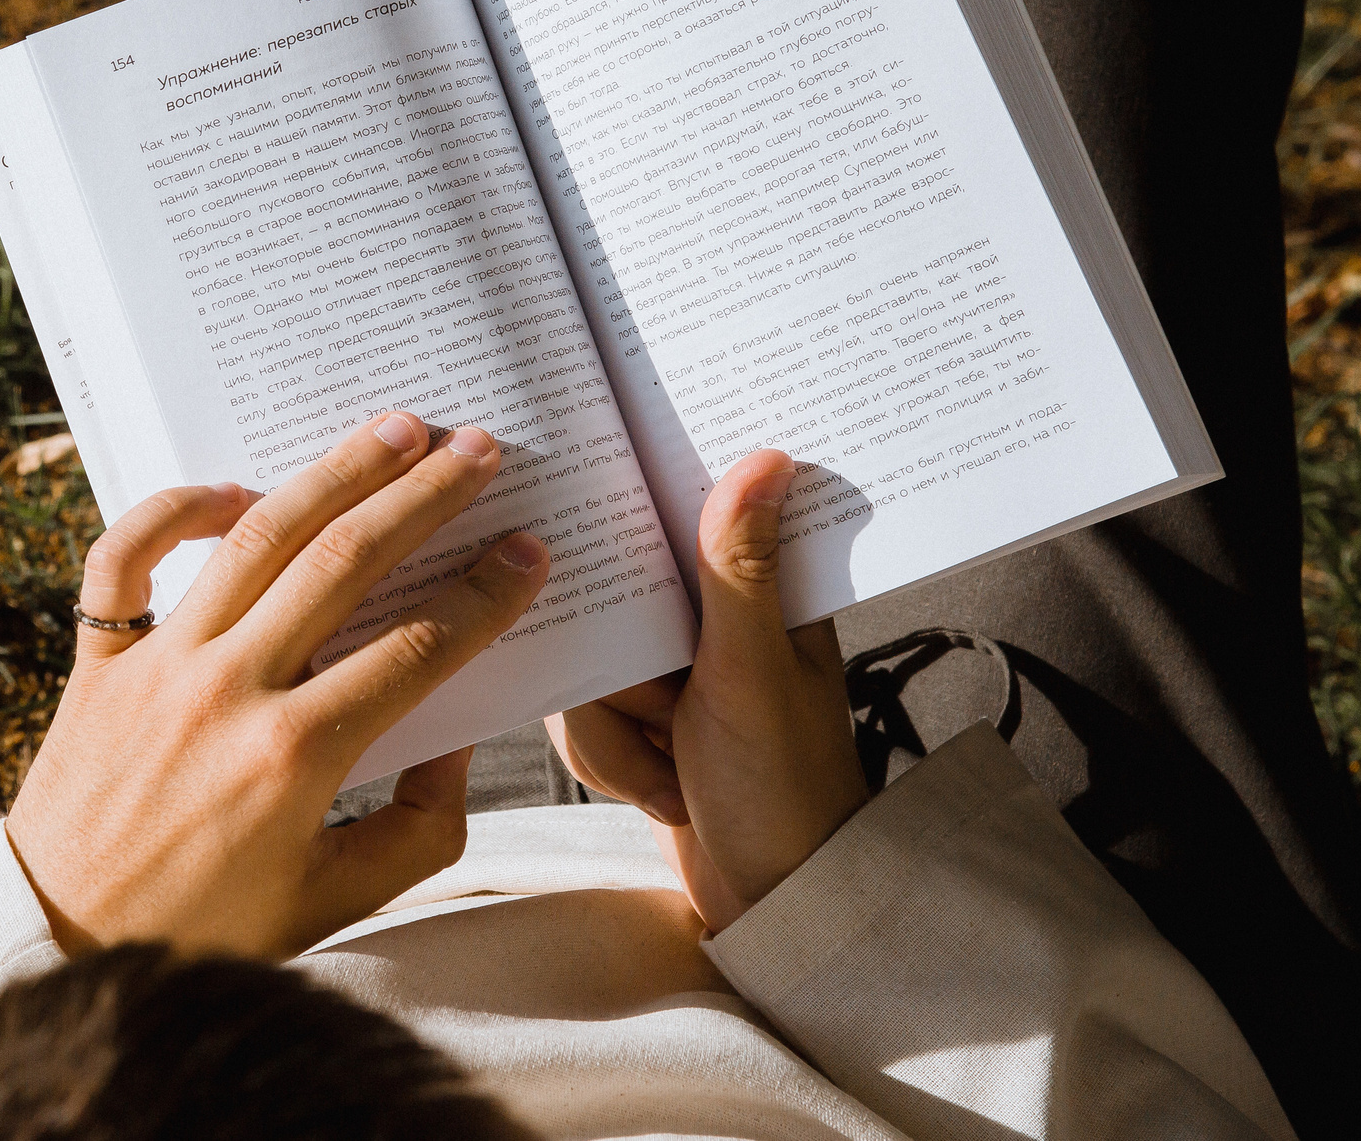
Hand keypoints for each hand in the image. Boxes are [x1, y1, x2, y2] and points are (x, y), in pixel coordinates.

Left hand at [6, 412, 548, 959]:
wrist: (60, 948)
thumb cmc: (203, 933)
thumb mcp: (333, 901)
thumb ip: (417, 829)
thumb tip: (458, 737)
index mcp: (295, 758)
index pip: (415, 648)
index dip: (484, 596)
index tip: (528, 553)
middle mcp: (227, 692)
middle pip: (345, 563)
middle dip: (425, 498)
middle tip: (479, 451)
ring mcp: (157, 666)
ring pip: (256, 536)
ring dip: (333, 474)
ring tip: (394, 430)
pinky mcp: (97, 661)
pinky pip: (126, 556)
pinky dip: (174, 510)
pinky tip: (234, 490)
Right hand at [549, 449, 867, 930]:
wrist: (771, 905)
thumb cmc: (785, 791)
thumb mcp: (751, 671)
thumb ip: (738, 567)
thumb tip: (763, 456)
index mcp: (756, 588)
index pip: (683, 510)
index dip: (635, 507)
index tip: (595, 514)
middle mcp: (709, 619)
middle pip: (604, 592)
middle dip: (616, 671)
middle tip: (666, 709)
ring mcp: (668, 670)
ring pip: (581, 659)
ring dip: (613, 727)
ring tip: (674, 762)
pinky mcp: (636, 717)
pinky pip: (574, 711)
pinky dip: (604, 755)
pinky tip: (658, 785)